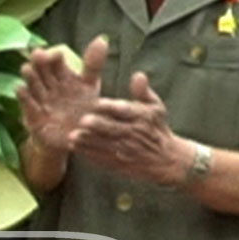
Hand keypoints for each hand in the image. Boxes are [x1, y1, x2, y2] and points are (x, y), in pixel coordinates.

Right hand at [19, 38, 108, 155]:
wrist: (75, 139)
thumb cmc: (82, 110)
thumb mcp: (90, 86)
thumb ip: (93, 65)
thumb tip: (102, 39)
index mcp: (63, 76)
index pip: (56, 62)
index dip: (55, 57)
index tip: (57, 54)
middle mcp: (49, 85)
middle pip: (42, 70)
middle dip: (39, 62)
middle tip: (38, 54)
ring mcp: (40, 100)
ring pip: (33, 85)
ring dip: (29, 77)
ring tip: (26, 68)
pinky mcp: (34, 116)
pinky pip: (28, 105)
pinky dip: (24, 98)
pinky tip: (20, 89)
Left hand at [68, 72, 192, 181]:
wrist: (167, 159)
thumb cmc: (157, 128)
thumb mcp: (156, 107)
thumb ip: (143, 91)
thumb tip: (138, 75)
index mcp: (143, 117)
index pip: (127, 111)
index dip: (112, 107)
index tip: (98, 102)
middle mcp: (135, 134)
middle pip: (115, 130)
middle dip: (98, 126)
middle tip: (83, 120)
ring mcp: (127, 151)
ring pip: (105, 146)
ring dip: (88, 142)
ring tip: (72, 136)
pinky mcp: (120, 164)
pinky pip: (103, 159)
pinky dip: (88, 154)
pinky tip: (75, 147)